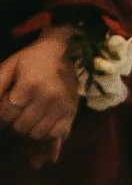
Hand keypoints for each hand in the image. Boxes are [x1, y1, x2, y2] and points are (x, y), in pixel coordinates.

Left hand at [0, 28, 79, 165]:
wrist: (61, 50)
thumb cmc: (31, 60)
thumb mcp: (9, 67)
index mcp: (30, 84)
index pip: (6, 113)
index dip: (3, 111)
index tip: (8, 102)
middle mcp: (48, 96)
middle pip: (21, 126)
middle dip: (15, 121)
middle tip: (19, 109)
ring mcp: (62, 105)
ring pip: (37, 134)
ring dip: (29, 128)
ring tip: (30, 115)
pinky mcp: (72, 111)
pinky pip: (55, 134)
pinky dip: (46, 133)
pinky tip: (43, 122)